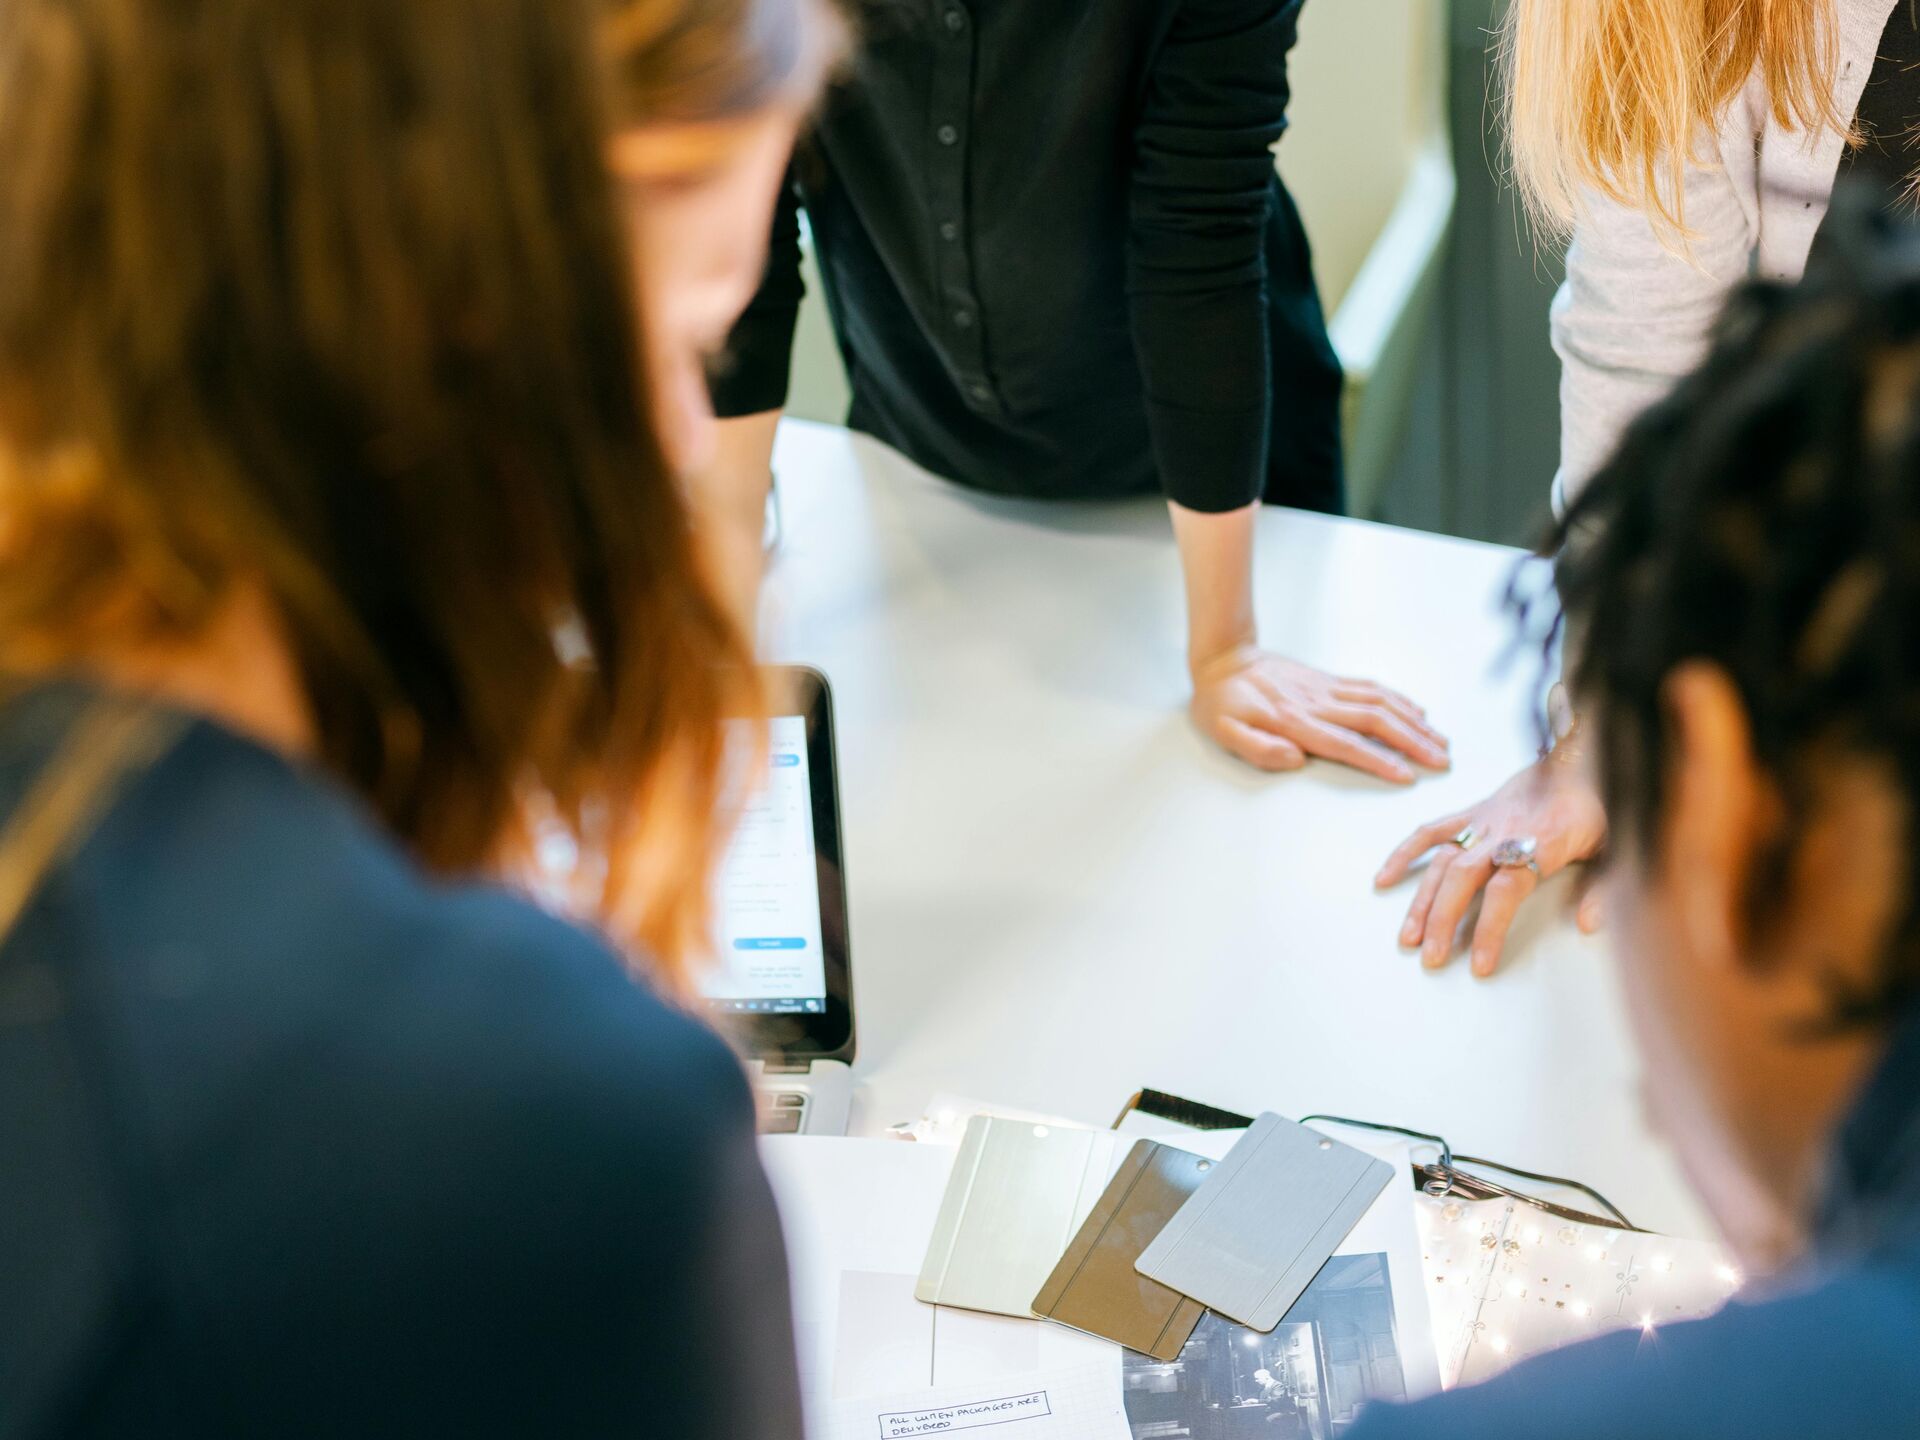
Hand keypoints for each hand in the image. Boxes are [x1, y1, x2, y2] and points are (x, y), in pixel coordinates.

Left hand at [1190, 647, 1449, 781]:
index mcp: (1294, 722)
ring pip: (1380, 703)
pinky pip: (1371, 688)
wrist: (1223, 660)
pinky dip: (1399, 699)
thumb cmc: (1219, 704)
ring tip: (1441, 741)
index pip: (1345, 744)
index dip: (1379, 761)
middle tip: (1442, 761)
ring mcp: (1326, 689)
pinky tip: (1418, 712)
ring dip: (1413, 722)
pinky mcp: (1329, 680)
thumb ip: (1258, 748)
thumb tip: (1296, 759)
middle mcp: (1317, 703)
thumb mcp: (1224, 733)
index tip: (1407, 776)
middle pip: (1375, 722)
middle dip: (1413, 742)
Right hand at [1374, 752, 1606, 976]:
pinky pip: (1430, 831)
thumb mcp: (1617, 845)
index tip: (1479, 964)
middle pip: (1463, 877)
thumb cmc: (1600, 805)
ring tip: (1408, 936)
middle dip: (1442, 919)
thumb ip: (1604, 888)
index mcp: (1541, 842)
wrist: (1582, 755)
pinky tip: (1384, 879)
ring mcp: (1482, 821)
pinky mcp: (1470, 812)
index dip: (1489, 927)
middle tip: (1431, 957)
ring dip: (1422, 899)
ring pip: (1443, 861)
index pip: (1506, 890)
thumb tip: (1589, 925)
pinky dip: (1405, 853)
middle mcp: (1503, 832)